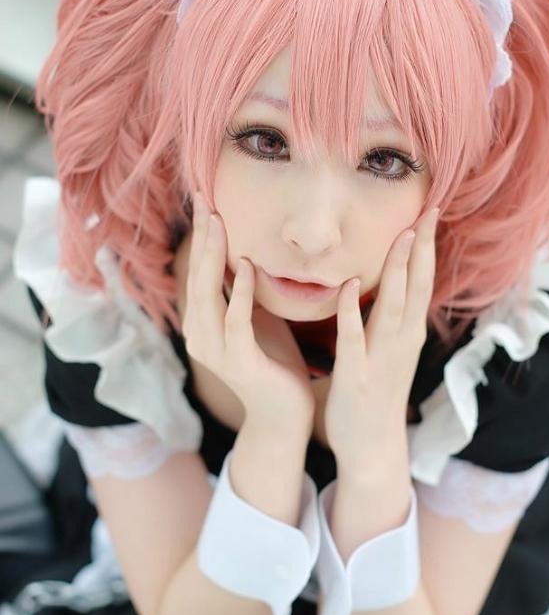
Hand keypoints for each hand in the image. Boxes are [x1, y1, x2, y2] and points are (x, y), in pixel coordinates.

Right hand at [181, 192, 315, 433]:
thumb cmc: (274, 362)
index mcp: (203, 323)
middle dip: (202, 238)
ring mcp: (216, 350)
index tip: (207, 200)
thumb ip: (244, 291)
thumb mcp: (256, 318)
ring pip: (208, 295)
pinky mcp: (238, 362)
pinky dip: (239, 293)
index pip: (199, 272)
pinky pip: (235, 321)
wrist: (285, 414)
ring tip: (219, 222)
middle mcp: (200, 335)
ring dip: (213, 256)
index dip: (202, 237)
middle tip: (205, 200)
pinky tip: (245, 265)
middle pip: (197, 277)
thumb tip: (245, 252)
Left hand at [323, 205, 438, 474]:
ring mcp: (382, 357)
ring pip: (394, 306)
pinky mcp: (357, 375)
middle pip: (417, 285)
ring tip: (402, 234)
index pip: (423, 280)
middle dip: (423, 247)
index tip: (430, 211)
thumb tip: (386, 286)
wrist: (372, 446)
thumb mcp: (389, 350)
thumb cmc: (375, 394)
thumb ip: (387, 319)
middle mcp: (403, 340)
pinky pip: (354, 337)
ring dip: (399, 270)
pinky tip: (351, 286)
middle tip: (428, 210)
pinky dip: (353, 310)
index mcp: (408, 332)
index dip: (427, 246)